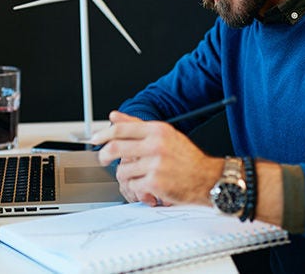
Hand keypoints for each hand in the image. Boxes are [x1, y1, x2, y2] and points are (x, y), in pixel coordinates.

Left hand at [91, 111, 222, 206]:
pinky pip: (133, 185)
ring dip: (126, 176)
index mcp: (158, 131)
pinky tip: (146, 187)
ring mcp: (156, 164)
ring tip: (137, 177)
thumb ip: (138, 125)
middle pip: (116, 147)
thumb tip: (115, 116)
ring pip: (123, 170)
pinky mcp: (155, 182)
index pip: (122, 129)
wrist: (208, 179)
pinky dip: (137, 189)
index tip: (96, 140)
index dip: (104, 134)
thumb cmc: (187, 158)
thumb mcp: (166, 135)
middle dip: (104, 155)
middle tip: (102, 159)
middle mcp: (156, 145)